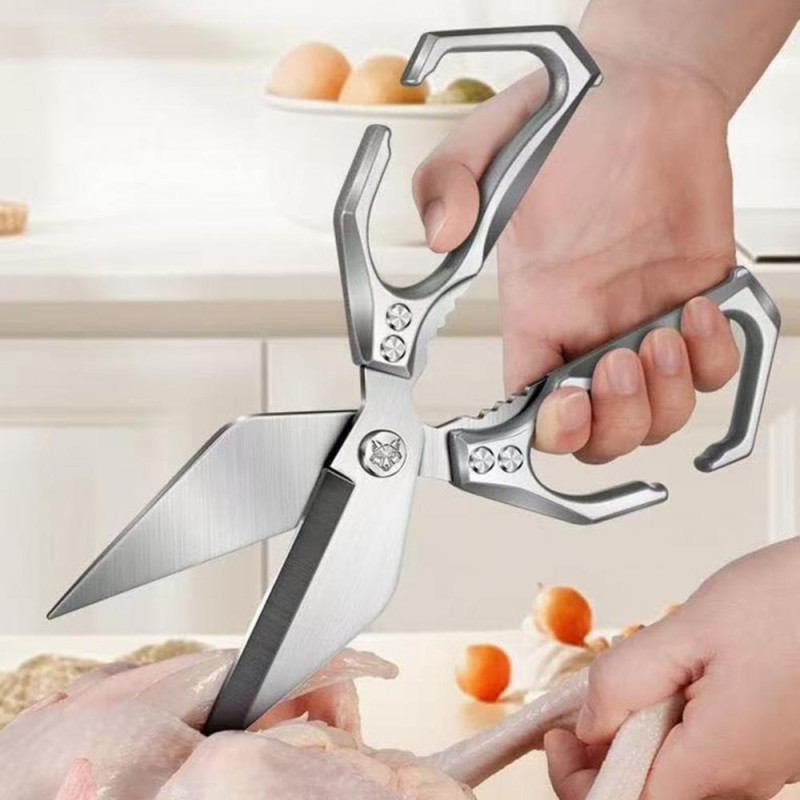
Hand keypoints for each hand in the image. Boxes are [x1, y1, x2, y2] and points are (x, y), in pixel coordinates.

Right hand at [413, 48, 739, 462]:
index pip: (529, 405)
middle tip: (620, 362)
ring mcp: (645, 319)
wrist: (643, 88)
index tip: (564, 405)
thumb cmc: (566, 119)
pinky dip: (714, 358)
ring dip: (665, 398)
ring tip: (661, 335)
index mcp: (534, 311)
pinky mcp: (700, 302)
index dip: (547, 429)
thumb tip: (438, 234)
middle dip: (614, 424)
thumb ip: (446, 183)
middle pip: (599, 436)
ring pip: (659, 417)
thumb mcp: (488, 141)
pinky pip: (716, 368)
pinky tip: (698, 309)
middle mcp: (588, 327)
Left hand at [545, 538, 799, 798]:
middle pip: (650, 795)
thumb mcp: (689, 628)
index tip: (560, 738)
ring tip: (633, 685)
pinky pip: (705, 755)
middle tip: (585, 708)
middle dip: (604, 758)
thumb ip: (625, 680)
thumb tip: (587, 724)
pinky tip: (671, 684)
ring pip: (676, 775)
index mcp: (718, 759)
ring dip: (637, 740)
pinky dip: (669, 729)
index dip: (580, 781)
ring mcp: (760, 765)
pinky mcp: (768, 746)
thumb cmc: (790, 603)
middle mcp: (743, 777)